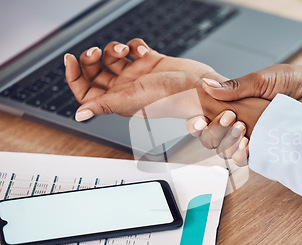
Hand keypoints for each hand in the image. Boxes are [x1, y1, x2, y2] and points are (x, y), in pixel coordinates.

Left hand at [65, 38, 268, 142]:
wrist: (202, 88)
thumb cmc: (174, 99)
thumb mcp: (134, 100)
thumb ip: (104, 105)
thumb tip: (79, 115)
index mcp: (119, 101)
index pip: (87, 91)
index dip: (74, 76)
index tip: (69, 59)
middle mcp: (127, 88)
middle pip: (97, 72)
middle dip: (93, 59)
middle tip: (97, 52)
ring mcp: (139, 75)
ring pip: (114, 57)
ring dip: (115, 48)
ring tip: (125, 49)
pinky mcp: (153, 62)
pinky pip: (134, 49)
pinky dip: (134, 44)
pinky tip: (141, 49)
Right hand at [186, 63, 301, 165]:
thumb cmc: (289, 81)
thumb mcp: (259, 80)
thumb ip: (234, 87)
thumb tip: (206, 85)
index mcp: (232, 105)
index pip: (204, 118)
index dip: (196, 123)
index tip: (199, 118)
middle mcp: (238, 123)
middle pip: (210, 138)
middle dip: (213, 131)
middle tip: (230, 117)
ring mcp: (251, 136)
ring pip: (225, 150)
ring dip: (227, 143)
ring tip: (242, 129)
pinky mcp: (265, 147)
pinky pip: (246, 158)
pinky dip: (241, 154)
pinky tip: (247, 144)